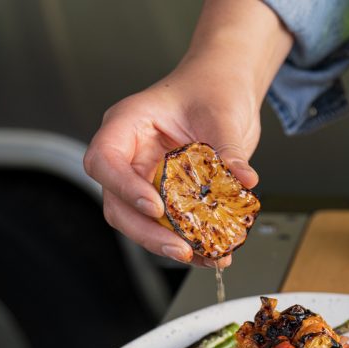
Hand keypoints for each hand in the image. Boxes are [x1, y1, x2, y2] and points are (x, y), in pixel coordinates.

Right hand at [83, 0, 291, 267]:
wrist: (225, 93)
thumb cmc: (211, 90)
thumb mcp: (221, 115)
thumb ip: (228, 149)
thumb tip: (244, 179)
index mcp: (128, 125)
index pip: (105, 160)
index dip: (124, 188)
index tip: (155, 207)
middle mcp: (131, 155)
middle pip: (117, 202)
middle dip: (146, 231)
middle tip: (180, 248)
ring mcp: (147, 178)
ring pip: (140, 221)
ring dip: (167, 243)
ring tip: (202, 256)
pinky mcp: (169, 196)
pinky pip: (170, 226)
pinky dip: (191, 243)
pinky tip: (213, 255)